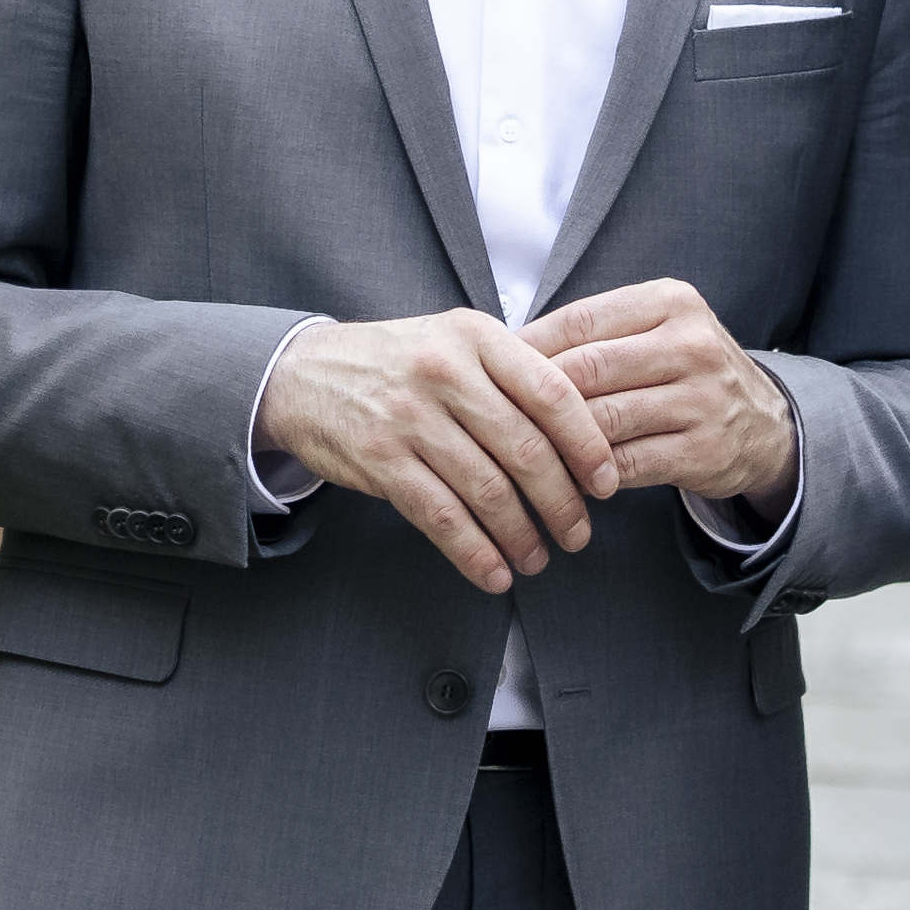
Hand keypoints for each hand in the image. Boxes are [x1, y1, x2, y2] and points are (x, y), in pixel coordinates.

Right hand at [255, 311, 617, 594]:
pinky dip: (475, 553)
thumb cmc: (397, 361)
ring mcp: (409, 416)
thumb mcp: (455, 341)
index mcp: (476, 337)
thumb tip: (588, 429)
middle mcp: (445, 372)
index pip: (552, 392)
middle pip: (526, 449)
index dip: (588, 444)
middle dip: (562, 503)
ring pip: (487, 489)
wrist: (302, 372)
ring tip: (539, 559)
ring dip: (521, 536)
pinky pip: (441, 517)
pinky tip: (494, 573)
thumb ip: (512, 372)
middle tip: (577, 534)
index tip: (607, 484)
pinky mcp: (379, 459)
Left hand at [520, 278, 798, 506]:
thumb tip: (505, 348)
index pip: (580, 321)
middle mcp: (692, 344)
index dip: (528, 348)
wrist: (766, 425)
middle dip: (535, 397)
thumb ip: (594, 335)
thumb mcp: (655, 331)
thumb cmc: (686, 372)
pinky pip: (627, 465)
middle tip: (495, 416)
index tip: (489, 370)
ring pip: (603, 420)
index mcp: (671, 302)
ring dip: (557, 441)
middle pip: (587, 370)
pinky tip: (565, 479)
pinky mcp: (704, 451)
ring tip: (522, 452)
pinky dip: (589, 475)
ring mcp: (702, 399)